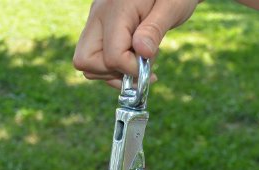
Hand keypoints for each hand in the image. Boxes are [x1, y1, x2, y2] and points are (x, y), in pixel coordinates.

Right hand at [73, 0, 200, 87]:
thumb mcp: (172, 7)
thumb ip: (155, 30)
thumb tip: (142, 52)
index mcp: (116, 9)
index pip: (112, 56)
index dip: (132, 68)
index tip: (150, 62)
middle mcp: (98, 15)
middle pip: (85, 60)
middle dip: (112, 72)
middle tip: (138, 66)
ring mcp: (96, 22)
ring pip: (87, 63)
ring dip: (112, 72)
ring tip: (139, 61)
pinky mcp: (100, 29)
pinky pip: (95, 59)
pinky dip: (112, 68)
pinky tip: (134, 64)